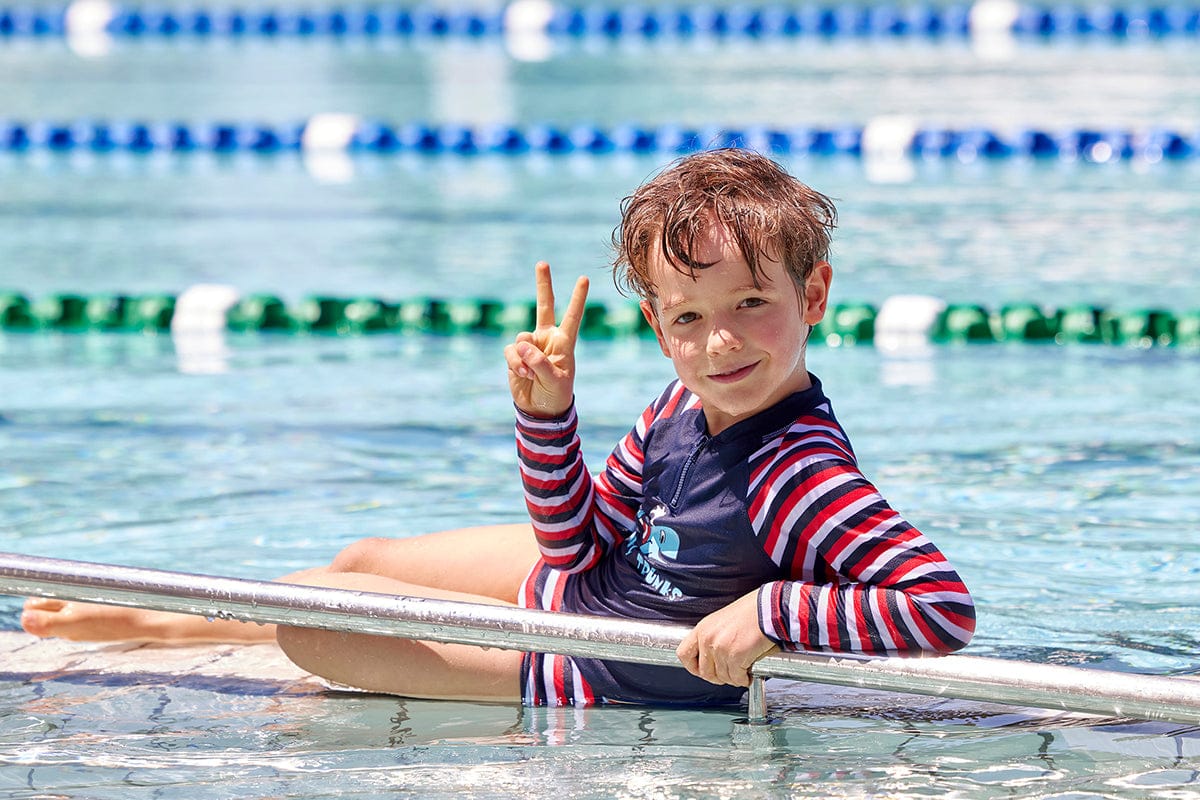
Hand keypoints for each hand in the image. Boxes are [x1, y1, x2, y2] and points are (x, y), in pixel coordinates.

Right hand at [504, 261, 589, 418]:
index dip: (577, 298)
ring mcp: (530, 345)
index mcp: (565, 342)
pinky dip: (515, 363)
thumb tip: (522, 343)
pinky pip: (510, 351)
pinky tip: (523, 375)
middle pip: (544, 305)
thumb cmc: (555, 394)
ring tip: (531, 374)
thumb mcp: (554, 380)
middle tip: (542, 263)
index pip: (572, 316)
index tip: (584, 278)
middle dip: (543, 284)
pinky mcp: (515, 354)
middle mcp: (547, 338)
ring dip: (523, 358)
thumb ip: (540, 361)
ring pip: (521, 338)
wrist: (539, 409)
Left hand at [676, 590, 778, 686]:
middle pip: (704, 672)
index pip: (684, 654)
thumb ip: (713, 639)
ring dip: (734, 678)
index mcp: (702, 629)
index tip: (702, 670)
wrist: (768, 608)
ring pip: (722, 677)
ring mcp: (720, 648)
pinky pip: (737, 678)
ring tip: (742, 670)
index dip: (693, 667)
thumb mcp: (721, 622)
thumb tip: (713, 660)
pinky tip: (749, 672)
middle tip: (729, 673)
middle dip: (718, 677)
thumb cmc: (751, 612)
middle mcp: (708, 639)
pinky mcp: (735, 656)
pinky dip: (744, 679)